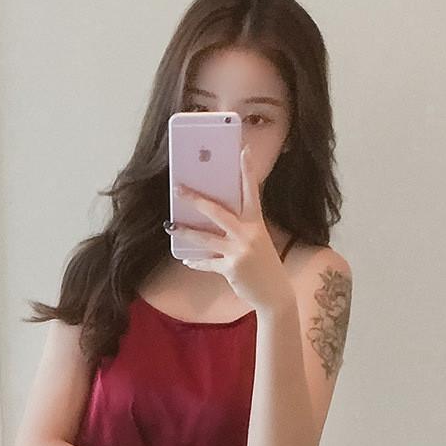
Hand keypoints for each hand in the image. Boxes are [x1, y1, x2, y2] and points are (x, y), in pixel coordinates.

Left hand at [168, 146, 288, 309]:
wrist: (274, 294)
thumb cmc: (264, 265)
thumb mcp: (257, 241)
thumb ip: (240, 229)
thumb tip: (214, 219)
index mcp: (256, 223)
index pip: (251, 192)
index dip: (247, 171)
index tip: (243, 151)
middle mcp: (248, 234)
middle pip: (218, 211)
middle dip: (196, 199)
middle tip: (178, 188)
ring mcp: (239, 251)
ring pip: (206, 238)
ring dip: (186, 232)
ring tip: (170, 226)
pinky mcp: (231, 268)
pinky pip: (208, 263)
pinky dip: (197, 262)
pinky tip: (187, 259)